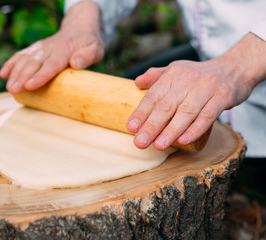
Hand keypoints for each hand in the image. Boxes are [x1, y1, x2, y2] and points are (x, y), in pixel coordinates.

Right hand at [0, 1, 103, 93]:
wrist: (80, 27)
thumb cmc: (89, 43)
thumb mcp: (96, 49)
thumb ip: (87, 56)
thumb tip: (75, 63)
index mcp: (64, 50)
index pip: (51, 64)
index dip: (40, 75)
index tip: (30, 86)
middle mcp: (49, 48)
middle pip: (34, 63)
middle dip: (22, 77)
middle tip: (13, 90)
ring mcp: (40, 48)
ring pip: (25, 59)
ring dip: (15, 73)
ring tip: (8, 87)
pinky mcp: (35, 49)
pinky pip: (21, 54)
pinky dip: (11, 63)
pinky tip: (3, 74)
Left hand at [127, 33, 265, 150]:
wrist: (234, 68)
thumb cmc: (199, 75)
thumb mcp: (176, 69)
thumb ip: (156, 76)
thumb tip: (136, 83)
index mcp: (172, 74)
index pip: (153, 96)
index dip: (142, 112)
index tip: (131, 128)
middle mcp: (187, 80)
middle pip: (167, 106)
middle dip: (152, 126)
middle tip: (140, 142)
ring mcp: (206, 88)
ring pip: (186, 113)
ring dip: (171, 131)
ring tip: (158, 145)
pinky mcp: (223, 97)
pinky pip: (207, 116)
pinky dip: (195, 129)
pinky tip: (184, 140)